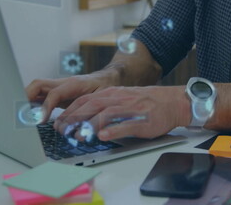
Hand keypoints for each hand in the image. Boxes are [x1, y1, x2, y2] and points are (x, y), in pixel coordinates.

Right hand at [25, 70, 119, 121]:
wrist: (107, 79)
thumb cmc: (106, 89)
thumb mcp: (102, 99)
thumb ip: (91, 110)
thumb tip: (83, 128)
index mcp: (74, 83)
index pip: (54, 93)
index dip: (46, 107)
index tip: (40, 120)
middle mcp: (63, 83)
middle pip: (38, 85)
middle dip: (26, 97)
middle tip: (20, 114)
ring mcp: (58, 87)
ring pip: (36, 89)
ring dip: (26, 100)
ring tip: (20, 116)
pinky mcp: (57, 93)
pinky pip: (40, 96)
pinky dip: (32, 104)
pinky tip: (29, 116)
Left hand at [53, 86, 190, 140]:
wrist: (172, 102)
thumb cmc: (146, 103)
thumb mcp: (122, 99)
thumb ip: (104, 107)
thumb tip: (83, 119)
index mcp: (112, 93)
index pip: (85, 100)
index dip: (69, 111)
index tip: (58, 122)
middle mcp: (119, 99)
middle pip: (91, 106)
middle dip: (73, 119)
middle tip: (61, 131)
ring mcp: (130, 109)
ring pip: (105, 114)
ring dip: (89, 125)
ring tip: (78, 136)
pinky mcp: (142, 121)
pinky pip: (126, 125)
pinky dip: (113, 131)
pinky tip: (103, 136)